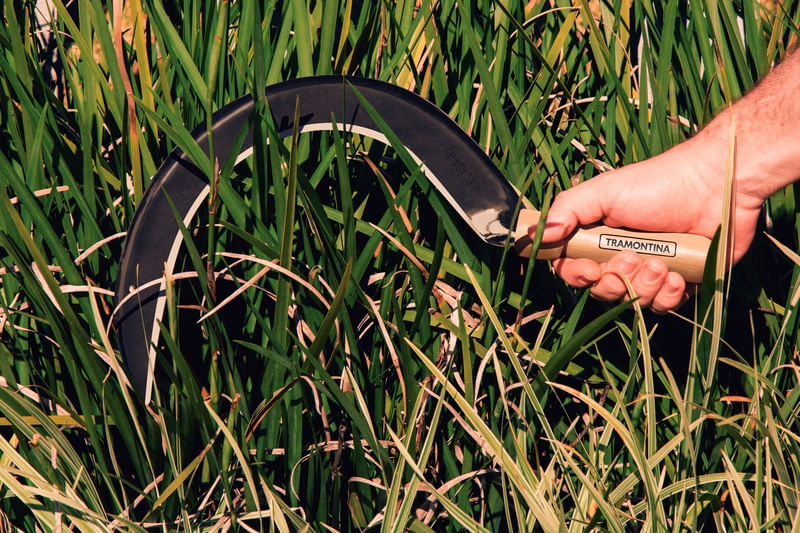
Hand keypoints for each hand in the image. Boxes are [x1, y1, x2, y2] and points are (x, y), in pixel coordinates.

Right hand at [536, 129, 764, 312]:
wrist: (715, 187)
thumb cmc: (657, 184)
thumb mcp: (603, 191)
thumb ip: (567, 209)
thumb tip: (540, 234)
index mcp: (599, 238)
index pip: (572, 270)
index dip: (577, 276)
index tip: (590, 269)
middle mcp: (621, 258)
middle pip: (601, 291)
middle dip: (615, 280)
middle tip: (634, 257)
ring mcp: (651, 273)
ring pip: (633, 303)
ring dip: (644, 286)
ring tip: (662, 262)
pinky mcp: (681, 285)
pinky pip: (664, 307)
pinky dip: (669, 294)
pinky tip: (678, 274)